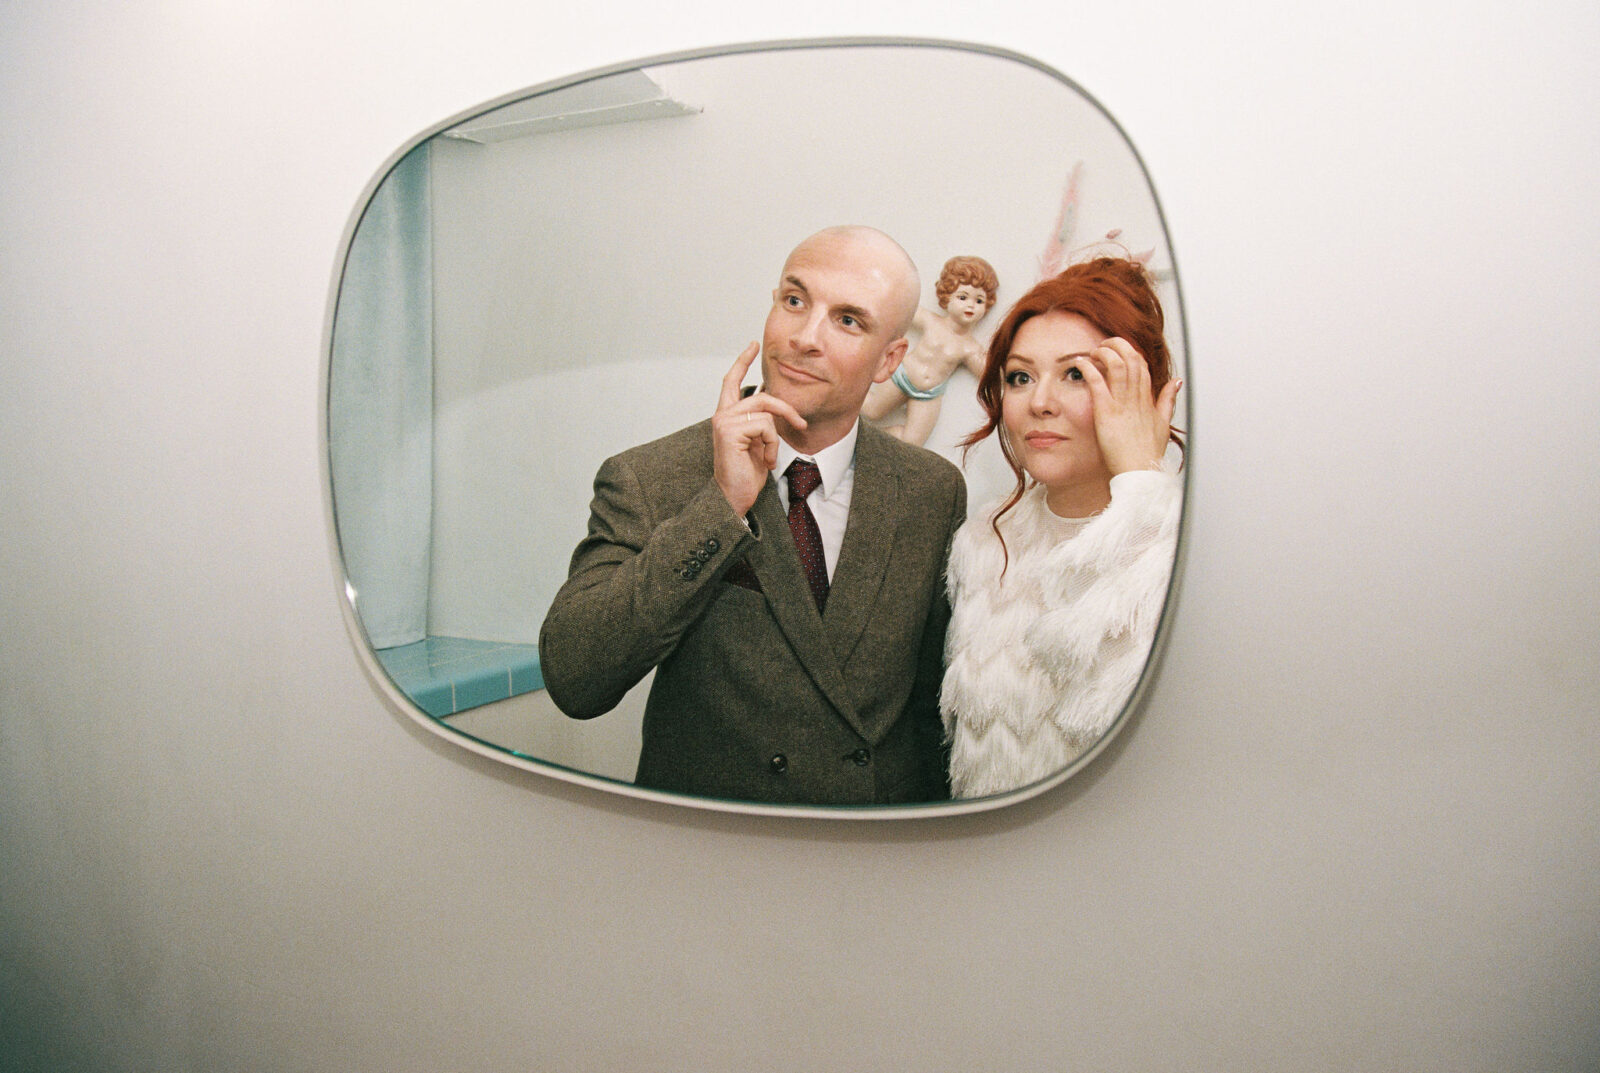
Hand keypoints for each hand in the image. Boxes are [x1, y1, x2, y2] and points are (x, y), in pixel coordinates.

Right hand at [711, 342, 806, 515]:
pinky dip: (771, 445)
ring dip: (776, 436)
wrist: (735, 496)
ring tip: (770, 456)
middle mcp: (722, 414)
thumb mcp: (759, 442)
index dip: (743, 361)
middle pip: (763, 395)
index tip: (753, 345)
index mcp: (728, 415)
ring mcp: (724, 421)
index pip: (733, 380)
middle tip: (800, 424)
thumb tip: (776, 401)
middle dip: (786, 409)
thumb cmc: (746, 473)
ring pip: (766, 411)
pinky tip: (764, 461)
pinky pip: (765, 426)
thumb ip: (762, 420)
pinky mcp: (729, 431)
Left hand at [1072, 337, 1180, 476]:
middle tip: (1104, 344)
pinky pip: (1098, 382)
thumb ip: (1168, 400)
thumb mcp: (1163, 423)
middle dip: (1118, 345)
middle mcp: (1136, 398)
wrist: (1140, 472)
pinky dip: (1089, 369)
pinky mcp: (1107, 412)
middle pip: (1131, 358)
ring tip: (1093, 352)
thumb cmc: (1148, 453)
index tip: (1119, 350)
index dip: (1130, 353)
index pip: (1141, 365)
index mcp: (1147, 399)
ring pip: (1117, 365)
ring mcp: (1122, 404)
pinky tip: (1081, 363)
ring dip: (1104, 353)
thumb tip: (1176, 382)